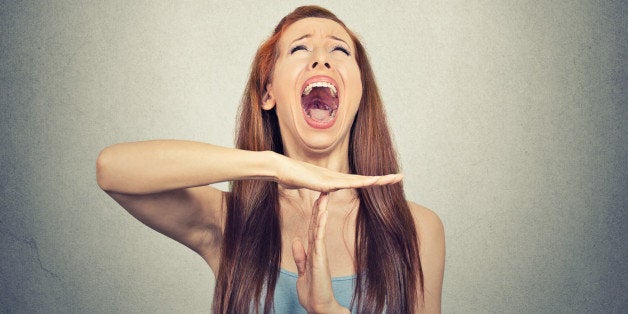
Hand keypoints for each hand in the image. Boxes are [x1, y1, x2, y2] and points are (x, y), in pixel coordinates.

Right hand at [274, 154, 402, 191]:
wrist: (277, 168)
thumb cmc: (288, 176)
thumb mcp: (305, 185)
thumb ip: (313, 187)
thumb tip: (315, 189)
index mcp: (333, 180)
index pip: (358, 182)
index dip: (373, 181)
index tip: (388, 180)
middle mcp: (335, 178)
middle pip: (363, 179)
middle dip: (382, 179)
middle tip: (401, 177)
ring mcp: (330, 179)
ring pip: (358, 180)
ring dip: (376, 180)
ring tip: (392, 180)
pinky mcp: (323, 182)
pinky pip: (344, 184)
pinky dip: (358, 182)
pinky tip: (370, 182)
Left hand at [292, 192, 349, 313]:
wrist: (319, 307)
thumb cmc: (313, 293)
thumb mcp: (302, 272)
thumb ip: (300, 257)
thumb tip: (296, 241)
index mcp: (313, 252)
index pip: (313, 228)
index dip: (314, 214)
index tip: (317, 199)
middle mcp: (318, 250)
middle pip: (318, 224)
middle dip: (320, 208)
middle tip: (323, 190)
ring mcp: (320, 253)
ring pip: (320, 228)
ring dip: (321, 212)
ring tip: (324, 196)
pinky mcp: (320, 259)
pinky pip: (320, 238)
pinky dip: (320, 225)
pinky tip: (322, 214)